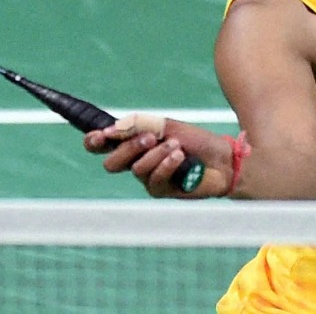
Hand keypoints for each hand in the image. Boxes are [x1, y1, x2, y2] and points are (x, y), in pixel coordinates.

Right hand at [84, 116, 233, 197]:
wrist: (221, 157)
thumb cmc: (194, 140)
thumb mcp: (165, 125)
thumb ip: (137, 126)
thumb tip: (109, 131)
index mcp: (133, 145)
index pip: (103, 147)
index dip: (94, 142)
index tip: (99, 137)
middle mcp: (136, 163)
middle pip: (111, 163)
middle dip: (129, 148)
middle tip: (150, 137)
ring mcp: (147, 179)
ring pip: (135, 169)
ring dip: (156, 154)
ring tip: (177, 146)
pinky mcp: (161, 191)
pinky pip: (153, 179)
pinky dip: (166, 164)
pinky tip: (180, 157)